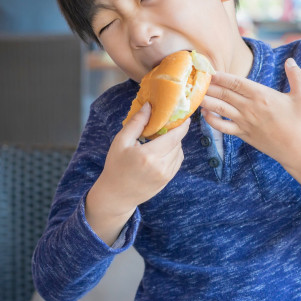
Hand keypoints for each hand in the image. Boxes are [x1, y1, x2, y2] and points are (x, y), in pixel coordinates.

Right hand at [86, 103, 189, 240]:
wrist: (116, 194)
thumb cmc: (116, 166)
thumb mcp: (121, 142)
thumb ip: (137, 123)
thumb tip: (149, 106)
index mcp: (149, 155)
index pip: (175, 136)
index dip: (182, 125)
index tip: (184, 116)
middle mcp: (160, 166)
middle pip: (178, 143)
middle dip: (175, 132)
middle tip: (167, 125)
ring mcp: (165, 175)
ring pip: (180, 152)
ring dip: (175, 143)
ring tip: (162, 139)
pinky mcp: (167, 180)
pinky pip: (177, 162)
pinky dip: (174, 153)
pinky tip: (162, 150)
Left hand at [200, 58, 300, 165]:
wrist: (296, 147)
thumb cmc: (300, 120)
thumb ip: (296, 76)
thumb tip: (290, 60)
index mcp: (261, 95)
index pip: (236, 82)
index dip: (221, 76)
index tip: (210, 71)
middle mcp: (249, 107)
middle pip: (224, 93)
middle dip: (209, 85)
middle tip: (196, 78)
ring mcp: (244, 121)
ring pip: (220, 108)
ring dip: (207, 100)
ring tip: (195, 93)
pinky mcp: (242, 134)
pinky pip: (222, 127)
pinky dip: (211, 120)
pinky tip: (205, 113)